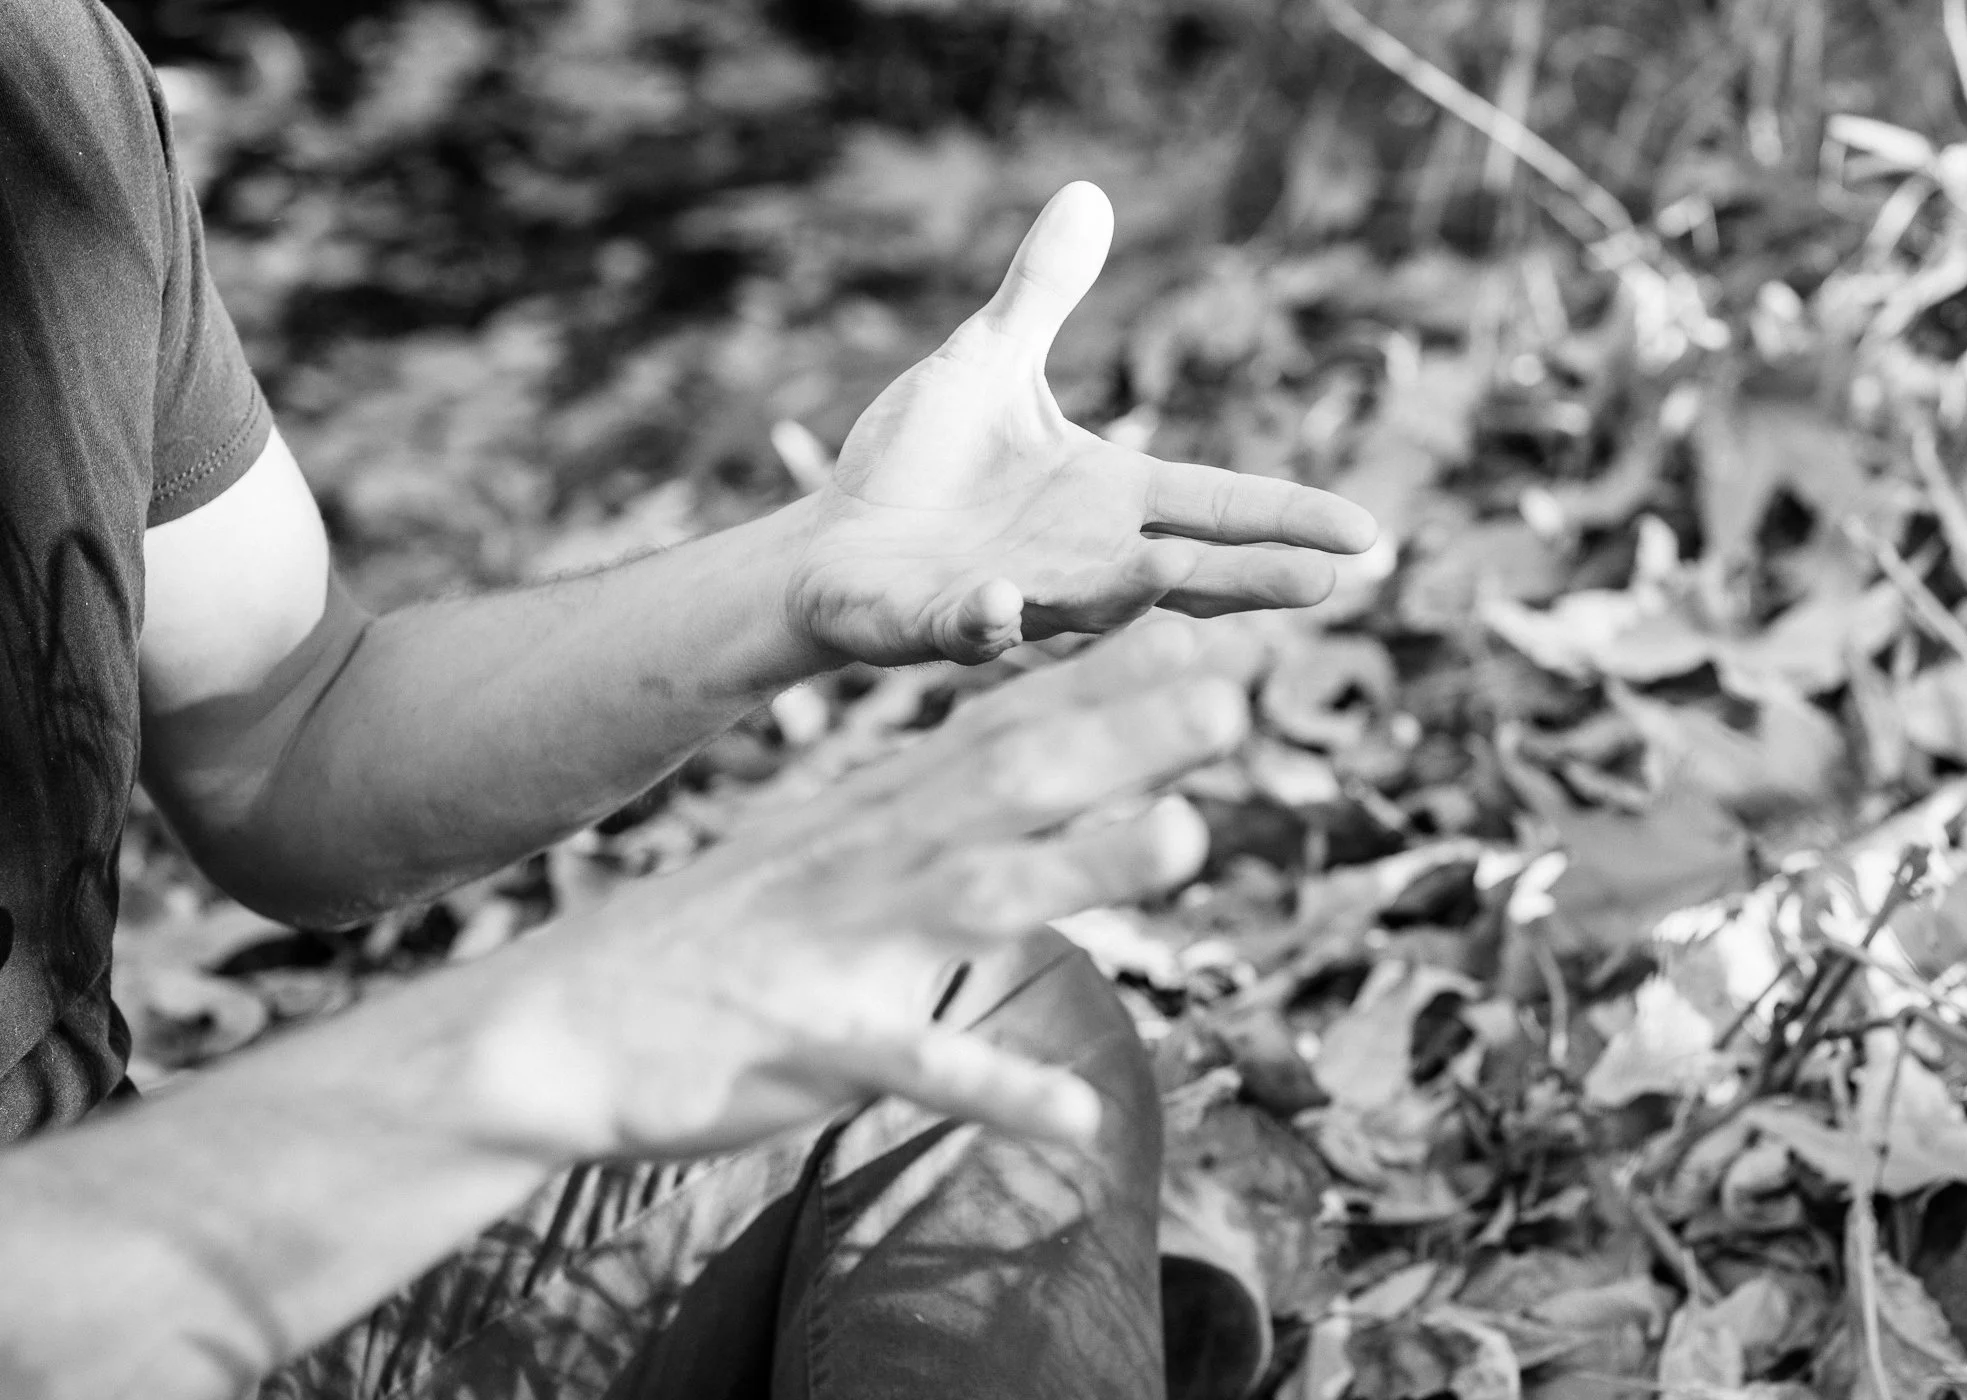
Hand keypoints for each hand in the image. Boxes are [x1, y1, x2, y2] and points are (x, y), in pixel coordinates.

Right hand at [468, 622, 1244, 1160]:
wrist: (561, 1025)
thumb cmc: (715, 941)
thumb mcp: (827, 855)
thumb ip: (931, 823)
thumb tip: (1032, 786)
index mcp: (879, 811)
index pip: (1005, 722)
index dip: (1104, 679)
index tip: (1201, 633)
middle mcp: (873, 856)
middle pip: (1014, 778)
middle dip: (1125, 736)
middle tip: (1235, 697)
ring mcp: (844, 945)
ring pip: (983, 893)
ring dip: (1088, 862)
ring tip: (1189, 841)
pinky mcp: (816, 1044)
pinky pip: (918, 1065)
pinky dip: (998, 1089)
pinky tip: (1078, 1122)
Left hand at [785, 182, 1379, 665]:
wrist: (830, 541)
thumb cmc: (921, 464)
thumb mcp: (987, 364)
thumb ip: (1042, 294)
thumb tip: (1090, 191)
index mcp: (1108, 499)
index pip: (1217, 505)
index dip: (1287, 516)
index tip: (1365, 533)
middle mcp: (1081, 558)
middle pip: (1183, 573)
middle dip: (1248, 579)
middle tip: (1324, 584)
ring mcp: (1018, 597)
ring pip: (1087, 606)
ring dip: (1126, 597)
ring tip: (1175, 578)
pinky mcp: (939, 623)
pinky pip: (971, 627)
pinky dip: (988, 621)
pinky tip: (1002, 603)